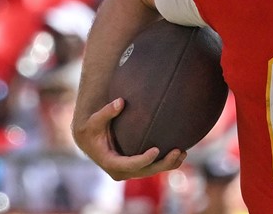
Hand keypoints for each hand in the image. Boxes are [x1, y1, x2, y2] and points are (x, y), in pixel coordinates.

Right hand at [72, 98, 186, 180]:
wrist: (89, 140)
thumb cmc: (92, 128)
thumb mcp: (95, 120)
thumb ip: (107, 112)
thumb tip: (120, 102)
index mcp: (110, 162)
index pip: (130, 165)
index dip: (143, 159)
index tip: (156, 149)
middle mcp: (121, 171)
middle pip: (146, 171)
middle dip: (163, 163)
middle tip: (178, 151)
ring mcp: (130, 171)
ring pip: (152, 171)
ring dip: (169, 164)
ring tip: (183, 152)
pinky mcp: (136, 167)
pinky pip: (153, 167)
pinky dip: (167, 162)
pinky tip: (181, 153)